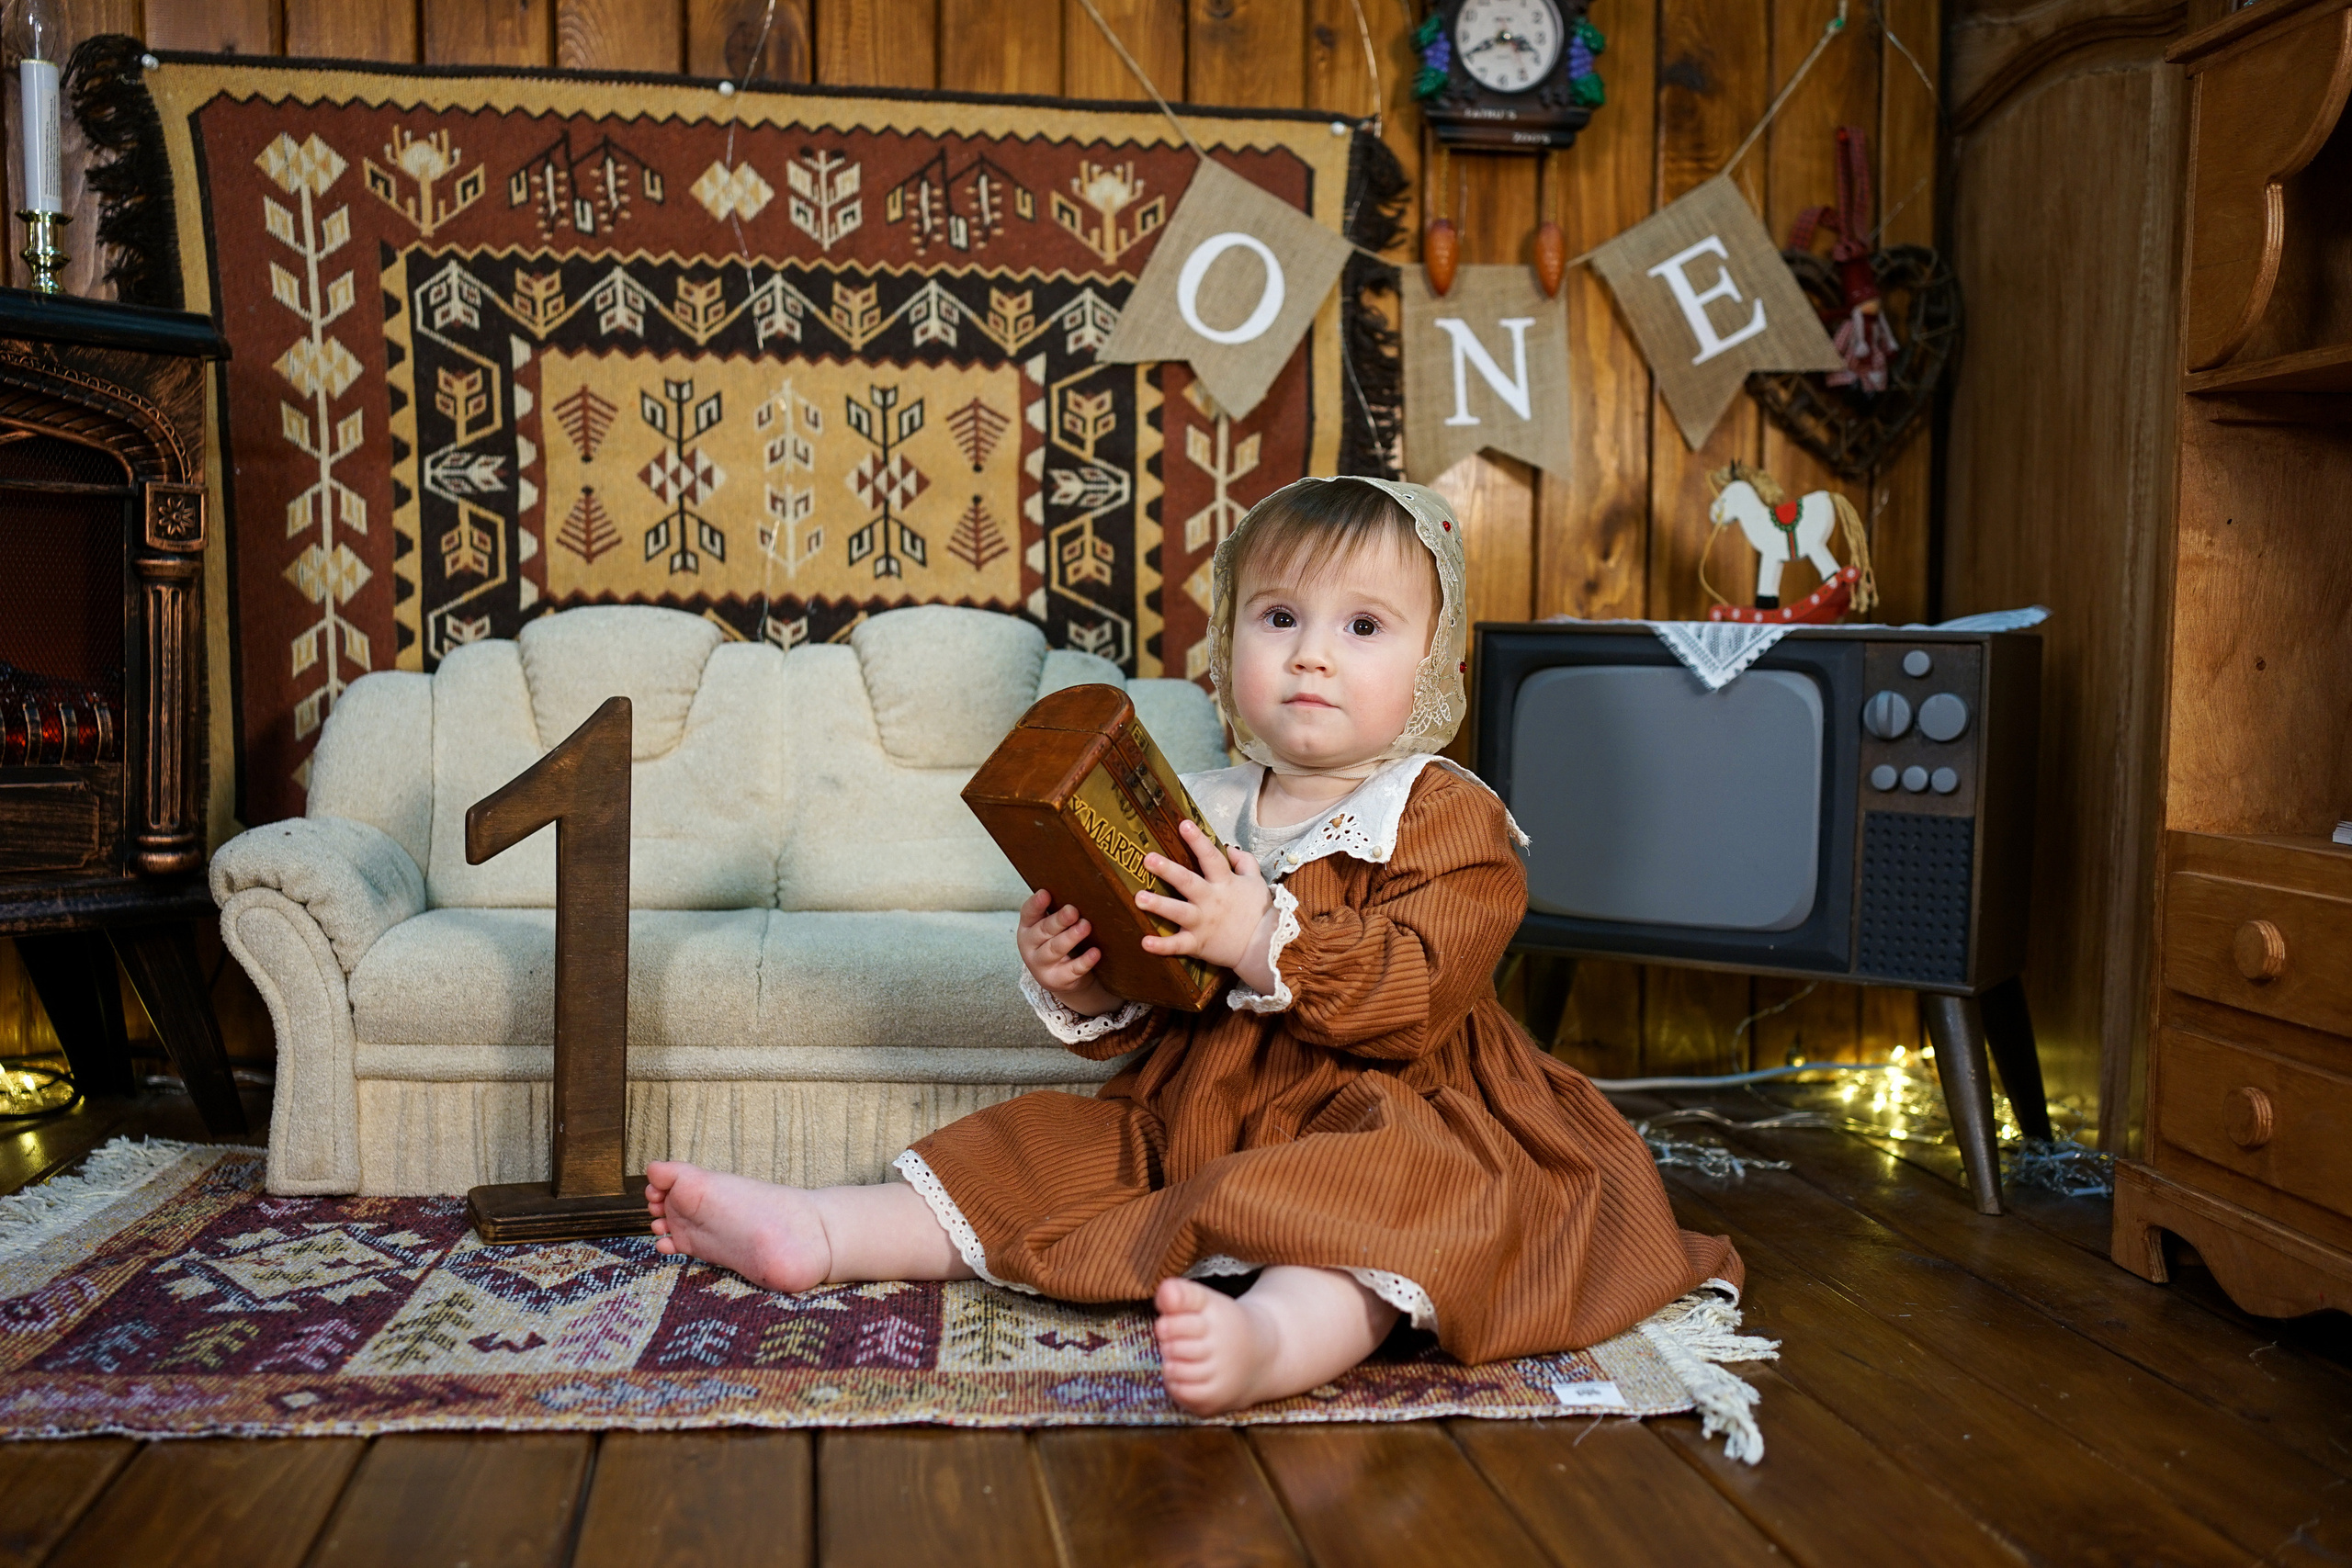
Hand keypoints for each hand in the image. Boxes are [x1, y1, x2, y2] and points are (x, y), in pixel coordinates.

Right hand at [1017, 888, 1124, 1016]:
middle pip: (1043, 930)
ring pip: (1055, 949)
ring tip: (1085, 926)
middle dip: (1058, 920)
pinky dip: (1084, 961)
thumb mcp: (1053, 926)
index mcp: (1028, 926)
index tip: (1046, 893)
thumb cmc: (1058, 940)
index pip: (1028, 912)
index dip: (1036, 904)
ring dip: (1070, 938)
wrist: (1061, 976)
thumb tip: (1082, 886)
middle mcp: (1030, 945)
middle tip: (1073, 910)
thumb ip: (1060, 909)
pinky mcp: (1056, 980)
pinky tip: (1095, 953)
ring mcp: (1041, 964)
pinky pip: (1071, 970)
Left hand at [1137, 820, 1276, 985]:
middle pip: (1188, 882)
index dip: (1198, 841)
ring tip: (1138, 897)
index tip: (1183, 824)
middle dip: (1168, 870)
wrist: (1265, 947)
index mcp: (1225, 883)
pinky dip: (1161, 946)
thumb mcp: (1256, 882)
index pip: (1211, 857)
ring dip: (1158, 905)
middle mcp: (1211, 900)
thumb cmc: (1260, 913)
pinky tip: (1144, 942)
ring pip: (1178, 912)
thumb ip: (1244, 862)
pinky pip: (1177, 945)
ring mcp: (1202, 923)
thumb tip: (1230, 848)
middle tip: (1148, 859)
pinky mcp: (1198, 944)